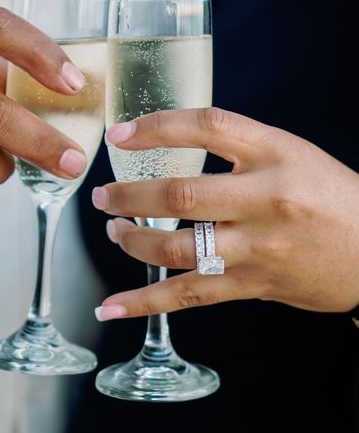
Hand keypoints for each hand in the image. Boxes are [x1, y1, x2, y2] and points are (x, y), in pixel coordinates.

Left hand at [92, 108, 358, 318]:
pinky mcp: (254, 285)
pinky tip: (111, 306)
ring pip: (177, 248)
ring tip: (114, 231)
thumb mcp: (293, 153)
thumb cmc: (330, 196)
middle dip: (128, 196)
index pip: (207, 126)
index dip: (156, 127)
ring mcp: (259, 247)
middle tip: (103, 195)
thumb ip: (239, 146)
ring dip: (131, 242)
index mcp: (276, 152)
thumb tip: (170, 140)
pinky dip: (145, 302)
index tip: (119, 136)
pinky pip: (190, 294)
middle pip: (180, 195)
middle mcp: (266, 197)